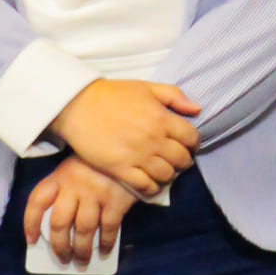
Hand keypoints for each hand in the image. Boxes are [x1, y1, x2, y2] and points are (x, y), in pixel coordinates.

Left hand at [24, 157, 135, 267]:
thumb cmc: (98, 165)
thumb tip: (61, 231)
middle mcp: (75, 185)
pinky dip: (106, 243)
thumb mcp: (76, 169)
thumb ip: (66, 192)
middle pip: (59, 223)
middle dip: (59, 246)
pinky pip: (108, 228)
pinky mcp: (116, 199)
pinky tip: (105, 250)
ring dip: (81, 250)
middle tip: (63, 259)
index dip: (30, 223)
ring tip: (82, 261)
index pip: (37, 201)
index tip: (31, 241)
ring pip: (83, 230)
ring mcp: (96, 192)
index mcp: (60, 175)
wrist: (131, 149)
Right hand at [54, 77, 200, 196]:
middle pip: (182, 159)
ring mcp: (138, 156)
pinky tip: (150, 182)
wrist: (78, 106)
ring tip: (163, 170)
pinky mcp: (121, 169)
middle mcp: (154, 139)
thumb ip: (174, 96)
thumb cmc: (113, 94)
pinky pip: (145, 186)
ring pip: (166, 175)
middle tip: (176, 159)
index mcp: (162, 118)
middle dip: (183, 160)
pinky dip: (152, 187)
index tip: (188, 144)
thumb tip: (197, 110)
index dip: (193, 143)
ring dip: (169, 174)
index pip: (191, 138)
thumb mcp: (146, 87)